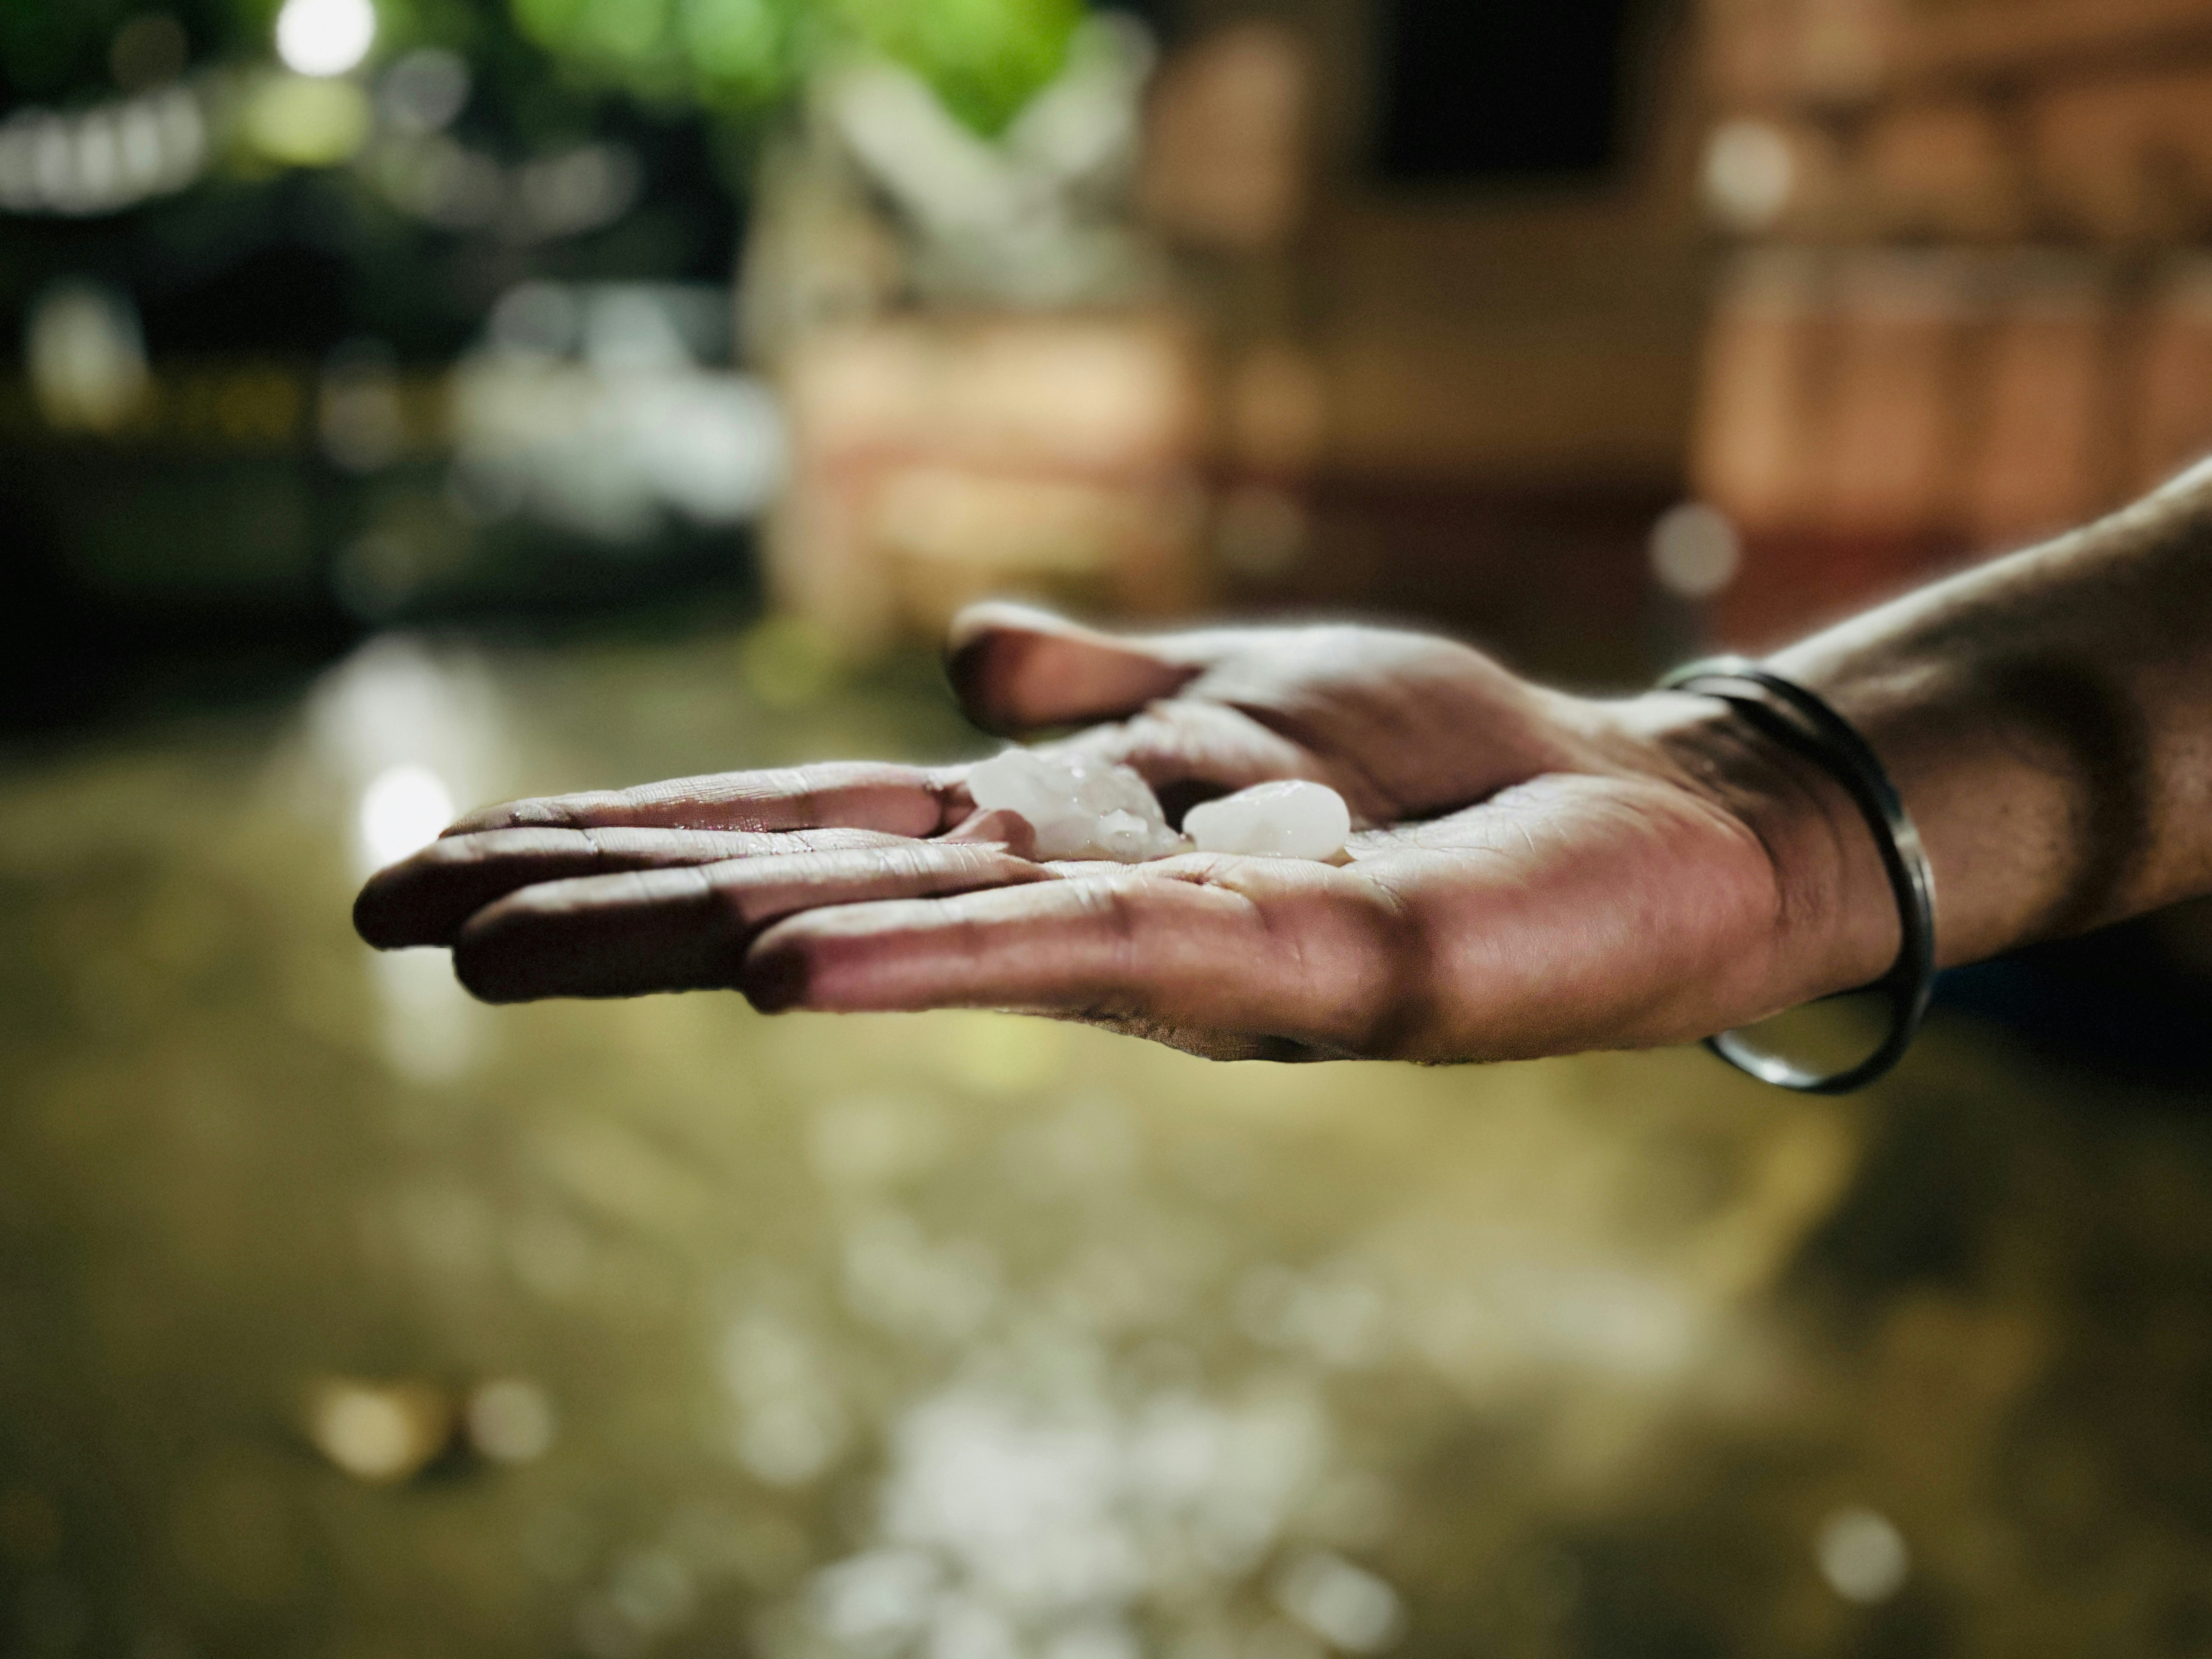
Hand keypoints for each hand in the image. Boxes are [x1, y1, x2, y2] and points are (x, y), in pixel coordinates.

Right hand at [354, 604, 1896, 1061]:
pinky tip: (772, 963)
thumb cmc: (1437, 769)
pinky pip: (1081, 953)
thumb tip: (957, 658)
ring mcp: (1168, 941)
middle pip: (808, 884)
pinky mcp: (1289, 963)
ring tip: (522, 947)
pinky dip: (924, 953)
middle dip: (605, 900)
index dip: (631, 831)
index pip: (807, 819)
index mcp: (1055, 826)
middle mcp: (1076, 896)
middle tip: (404, 920)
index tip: (457, 853)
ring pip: (903, 934)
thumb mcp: (1249, 694)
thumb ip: (1104, 693)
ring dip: (705, 932)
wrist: (1639, 819)